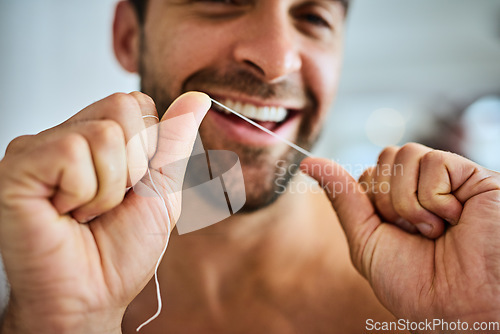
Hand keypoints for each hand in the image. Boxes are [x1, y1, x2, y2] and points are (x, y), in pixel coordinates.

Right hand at [0, 92, 209, 332]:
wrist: (93, 294)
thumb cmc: (121, 249)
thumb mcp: (163, 189)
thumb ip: (176, 141)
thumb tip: (197, 98)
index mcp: (98, 138)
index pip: (137, 104)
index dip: (148, 150)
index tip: (130, 189)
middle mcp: (68, 136)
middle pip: (123, 107)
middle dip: (133, 167)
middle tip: (106, 203)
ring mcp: (40, 148)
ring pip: (104, 133)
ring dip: (109, 187)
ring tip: (85, 212)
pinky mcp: (19, 165)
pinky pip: (73, 152)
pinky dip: (84, 193)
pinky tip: (64, 213)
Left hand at [302, 143, 499, 331]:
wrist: (460, 308)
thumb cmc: (416, 285)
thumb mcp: (365, 240)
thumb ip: (342, 197)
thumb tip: (309, 163)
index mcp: (399, 204)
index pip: (369, 174)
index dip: (371, 202)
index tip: (391, 232)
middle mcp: (424, 188)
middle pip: (384, 159)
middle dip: (387, 201)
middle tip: (413, 232)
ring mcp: (449, 180)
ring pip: (404, 155)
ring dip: (409, 202)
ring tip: (434, 229)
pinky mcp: (474, 177)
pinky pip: (433, 161)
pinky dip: (435, 198)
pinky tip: (455, 219)